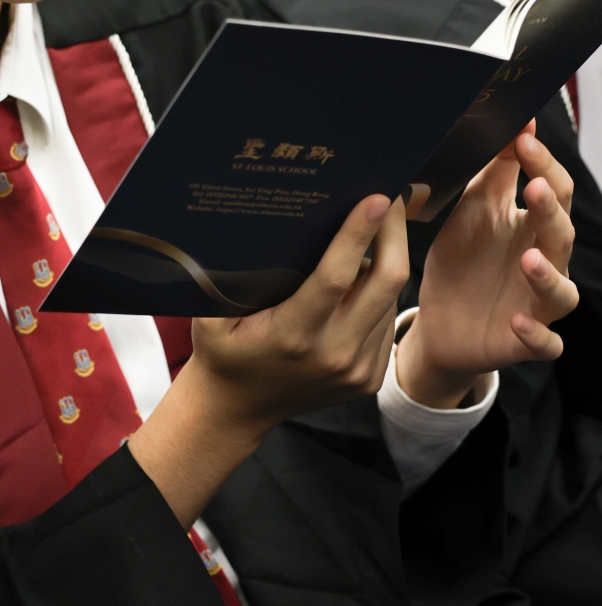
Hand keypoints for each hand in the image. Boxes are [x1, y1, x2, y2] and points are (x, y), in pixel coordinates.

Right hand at [129, 193, 406, 525]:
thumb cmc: (222, 350)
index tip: (376, 196)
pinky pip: (384, 321)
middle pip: (385, 282)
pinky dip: (377, 293)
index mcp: (294, 335)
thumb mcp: (212, 313)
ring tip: (374, 227)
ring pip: (389, 299)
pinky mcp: (370, 377)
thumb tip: (256, 220)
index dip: (358, 234)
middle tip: (390, 195)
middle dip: (394, 232)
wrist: (237, 410)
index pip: (337, 276)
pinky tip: (361, 276)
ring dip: (386, 260)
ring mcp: (357, 369)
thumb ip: (234, 275)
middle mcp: (334, 354)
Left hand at [400, 126, 577, 408]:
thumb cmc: (463, 258)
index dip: (543, 167)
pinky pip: (544, 344)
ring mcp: (537, 305)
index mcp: (532, 227)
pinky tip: (518, 321)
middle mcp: (544, 263)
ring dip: (548, 276)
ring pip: (562, 293)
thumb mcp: (474, 209)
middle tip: (534, 187)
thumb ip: (495, 169)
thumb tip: (516, 120)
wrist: (439, 321)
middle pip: (561, 236)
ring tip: (528, 258)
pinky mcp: (524, 342)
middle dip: (551, 212)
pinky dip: (536, 335)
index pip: (553, 192)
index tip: (524, 139)